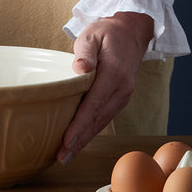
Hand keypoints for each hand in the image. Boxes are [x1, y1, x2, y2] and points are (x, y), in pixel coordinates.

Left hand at [57, 11, 153, 165]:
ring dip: (84, 141)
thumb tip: (80, 69)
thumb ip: (85, 53)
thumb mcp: (93, 35)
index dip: (79, 125)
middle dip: (79, 141)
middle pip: (97, 120)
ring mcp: (122, 95)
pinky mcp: (119, 98)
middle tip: (60, 158)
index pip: (93, 105)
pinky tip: (78, 141)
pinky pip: (104, 118)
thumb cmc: (107, 33)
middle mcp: (121, 89)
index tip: (66, 141)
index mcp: (114, 74)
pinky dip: (91, 131)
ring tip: (66, 156)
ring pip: (101, 123)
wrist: (131, 33)